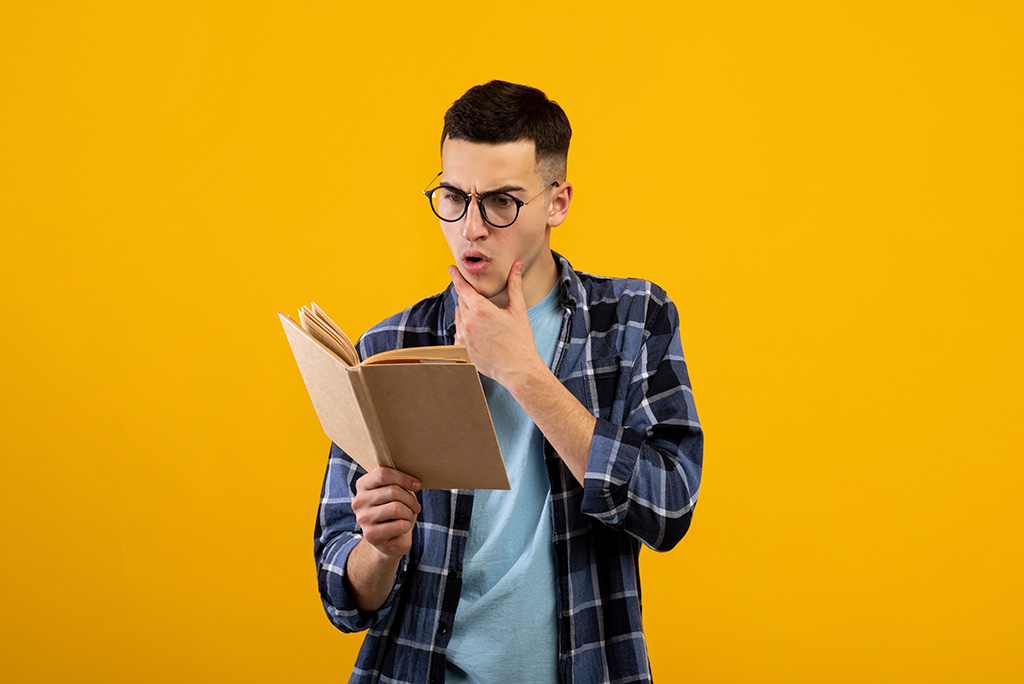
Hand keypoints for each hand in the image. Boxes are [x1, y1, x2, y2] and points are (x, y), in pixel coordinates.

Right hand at [351, 467, 421, 560]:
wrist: (390, 540)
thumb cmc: (395, 511)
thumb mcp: (397, 493)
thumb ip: (399, 483)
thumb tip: (414, 483)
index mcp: (363, 485)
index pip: (383, 474)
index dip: (404, 478)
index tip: (418, 486)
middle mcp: (359, 500)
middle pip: (393, 491)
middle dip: (410, 499)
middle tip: (415, 507)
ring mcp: (363, 518)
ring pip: (397, 508)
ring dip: (409, 513)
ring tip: (407, 516)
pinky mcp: (370, 534)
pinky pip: (399, 525)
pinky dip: (406, 526)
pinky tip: (402, 528)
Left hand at [449, 262, 543, 389]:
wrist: (518, 369)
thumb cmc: (521, 341)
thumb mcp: (519, 310)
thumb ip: (514, 285)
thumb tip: (517, 266)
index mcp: (480, 310)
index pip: (463, 287)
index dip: (456, 276)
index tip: (451, 268)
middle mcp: (468, 322)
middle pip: (462, 301)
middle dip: (468, 296)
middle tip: (478, 297)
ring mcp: (463, 337)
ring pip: (459, 316)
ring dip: (467, 312)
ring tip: (483, 319)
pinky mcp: (462, 349)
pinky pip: (459, 332)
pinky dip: (466, 328)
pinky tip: (479, 332)